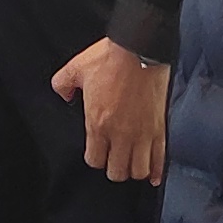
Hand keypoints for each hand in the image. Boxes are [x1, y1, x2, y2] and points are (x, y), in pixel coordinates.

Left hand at [52, 39, 169, 183]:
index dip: (95, 158)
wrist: (139, 47)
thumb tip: (63, 95)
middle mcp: (120, 134)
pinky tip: (153, 175)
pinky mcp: (159, 127)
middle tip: (114, 158)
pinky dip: (157, 170)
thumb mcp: (75, 68)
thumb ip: (62, 85)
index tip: (98, 150)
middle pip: (117, 171)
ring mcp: (142, 133)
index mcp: (97, 123)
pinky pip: (159, 159)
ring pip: (138, 171)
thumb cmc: (109, 57)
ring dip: (134, 169)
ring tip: (131, 162)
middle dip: (114, 167)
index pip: (95, 160)